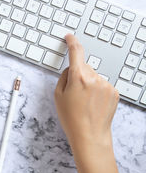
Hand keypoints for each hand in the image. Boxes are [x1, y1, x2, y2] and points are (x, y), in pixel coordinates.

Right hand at [54, 34, 118, 151]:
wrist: (90, 134)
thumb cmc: (71, 118)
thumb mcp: (58, 96)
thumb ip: (63, 78)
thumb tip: (70, 70)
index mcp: (78, 77)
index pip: (76, 52)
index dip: (72, 42)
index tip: (70, 37)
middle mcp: (94, 78)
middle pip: (84, 68)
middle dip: (78, 75)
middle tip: (73, 94)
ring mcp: (106, 84)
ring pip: (94, 77)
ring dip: (88, 84)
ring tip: (84, 102)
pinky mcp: (114, 92)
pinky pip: (102, 85)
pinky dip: (97, 91)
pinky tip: (93, 104)